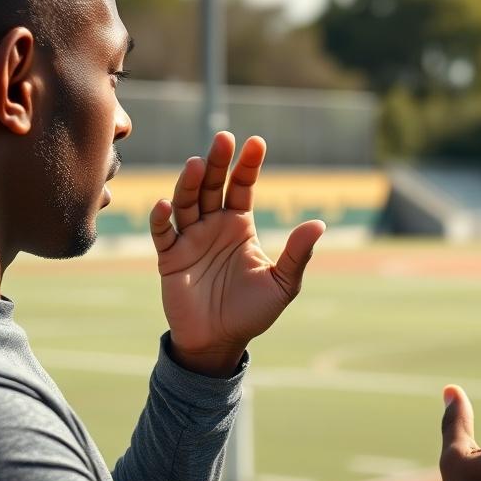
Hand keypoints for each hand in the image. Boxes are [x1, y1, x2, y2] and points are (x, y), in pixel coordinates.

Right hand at [149, 132, 324, 376]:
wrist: (220, 341)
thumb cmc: (253, 312)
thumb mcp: (283, 284)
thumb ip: (298, 254)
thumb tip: (319, 223)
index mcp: (241, 226)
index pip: (243, 187)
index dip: (248, 165)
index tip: (256, 143)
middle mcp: (214, 225)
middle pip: (213, 185)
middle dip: (217, 162)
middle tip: (224, 139)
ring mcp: (190, 239)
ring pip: (186, 202)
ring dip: (190, 183)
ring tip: (197, 165)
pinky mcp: (170, 257)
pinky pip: (163, 233)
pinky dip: (161, 218)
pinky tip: (165, 205)